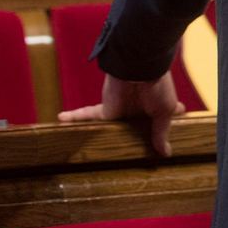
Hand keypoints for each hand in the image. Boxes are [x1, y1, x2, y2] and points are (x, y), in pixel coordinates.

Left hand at [59, 72, 186, 156]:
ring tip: (87, 151)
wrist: (139, 69)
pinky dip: (74, 117)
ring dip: (99, 135)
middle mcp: (137, 113)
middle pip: (131, 131)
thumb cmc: (158, 88)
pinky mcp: (105, 110)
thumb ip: (161, 132)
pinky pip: (88, 116)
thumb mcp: (165, 111)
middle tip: (122, 157)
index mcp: (156, 111)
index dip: (160, 132)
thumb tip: (166, 153)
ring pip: (109, 128)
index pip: (158, 122)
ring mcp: (120, 112)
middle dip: (126, 141)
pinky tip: (61, 120)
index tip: (158, 148)